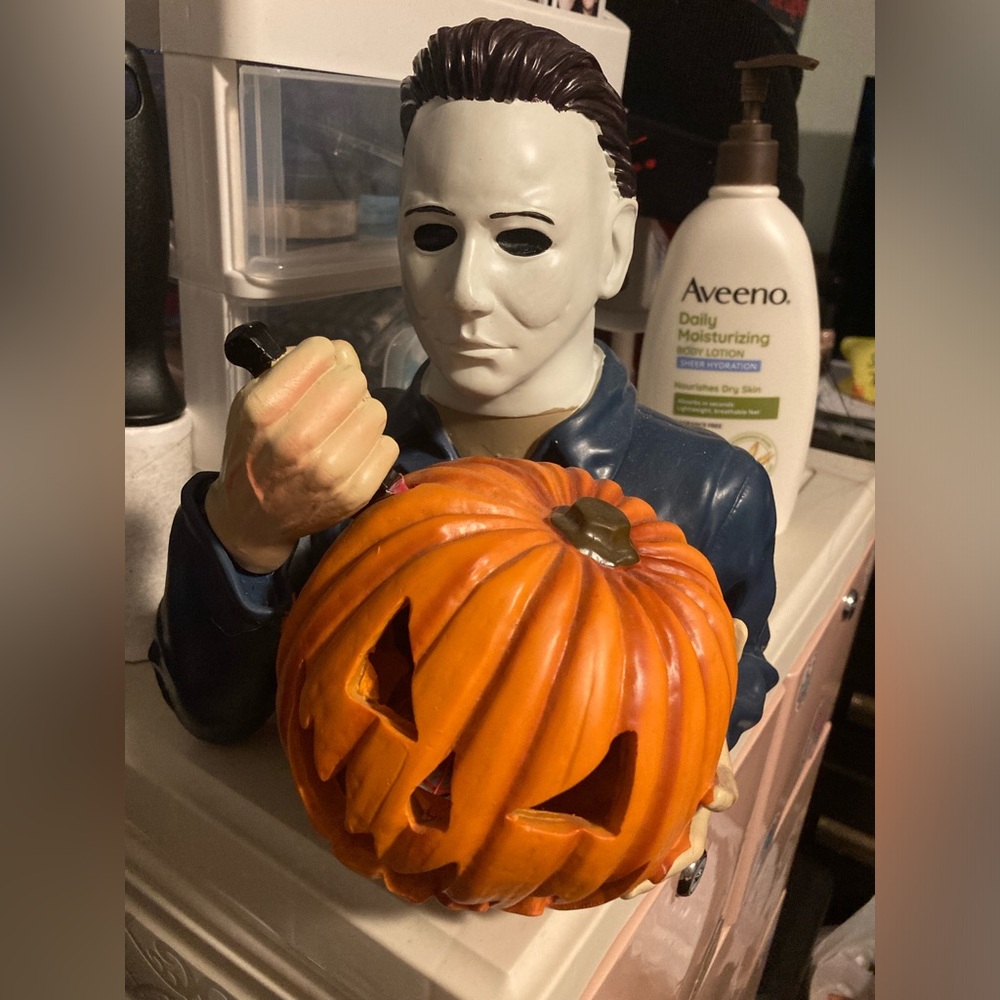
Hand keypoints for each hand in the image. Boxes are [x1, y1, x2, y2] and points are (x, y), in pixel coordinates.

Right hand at [204, 337, 398, 572]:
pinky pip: (388, 445)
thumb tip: (338, 352)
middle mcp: (296, 439)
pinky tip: (352, 453)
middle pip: (354, 380)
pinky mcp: (356, 492)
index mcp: (264, 410)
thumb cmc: (252, 453)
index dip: (321, 356)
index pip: (321, 352)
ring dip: (362, 414)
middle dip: (345, 384)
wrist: (254, 519)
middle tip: (333, 402)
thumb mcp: (250, 403)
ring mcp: (329, 469)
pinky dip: (374, 445)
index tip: (316, 371)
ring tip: (342, 428)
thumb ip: (289, 368)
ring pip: (376, 411)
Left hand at [623, 618, 746, 898]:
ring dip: (648, 864)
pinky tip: (603, 876)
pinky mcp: (625, 803)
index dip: (719, 785)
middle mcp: (685, 782)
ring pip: (661, 841)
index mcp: (703, 754)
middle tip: (665, 864)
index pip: (720, 777)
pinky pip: (628, 838)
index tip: (714, 793)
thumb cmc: (677, 676)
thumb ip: (716, 643)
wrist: (656, 681)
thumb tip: (735, 625)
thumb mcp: (696, 658)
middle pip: (693, 825)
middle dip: (683, 848)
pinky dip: (620, 860)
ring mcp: (658, 798)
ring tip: (629, 884)